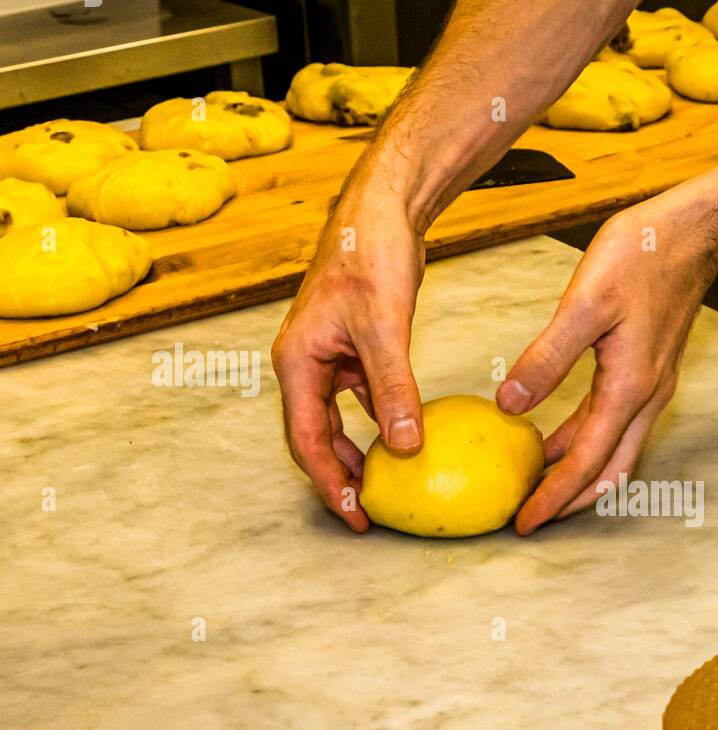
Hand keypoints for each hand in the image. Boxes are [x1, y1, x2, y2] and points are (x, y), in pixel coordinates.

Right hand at [272, 157, 427, 531]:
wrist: (380, 210)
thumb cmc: (370, 255)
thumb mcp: (384, 327)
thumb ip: (392, 388)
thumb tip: (404, 446)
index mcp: (298, 362)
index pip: (308, 441)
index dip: (331, 484)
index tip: (357, 517)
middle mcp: (305, 364)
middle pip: (315, 438)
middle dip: (338, 478)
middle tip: (369, 515)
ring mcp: (328, 357)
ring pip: (337, 421)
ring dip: (357, 454)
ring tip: (384, 487)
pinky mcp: (353, 349)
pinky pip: (361, 399)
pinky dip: (378, 422)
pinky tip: (402, 439)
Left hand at [496, 191, 717, 533]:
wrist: (694, 233)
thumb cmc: (642, 257)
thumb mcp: (585, 305)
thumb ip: (546, 358)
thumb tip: (508, 405)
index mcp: (628, 390)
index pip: (586, 463)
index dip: (552, 497)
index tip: (523, 523)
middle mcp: (644, 399)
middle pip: (609, 473)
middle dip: (570, 501)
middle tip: (532, 519)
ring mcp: (651, 387)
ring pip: (614, 453)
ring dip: (579, 475)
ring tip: (538, 485)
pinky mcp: (647, 372)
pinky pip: (615, 426)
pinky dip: (586, 443)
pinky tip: (556, 437)